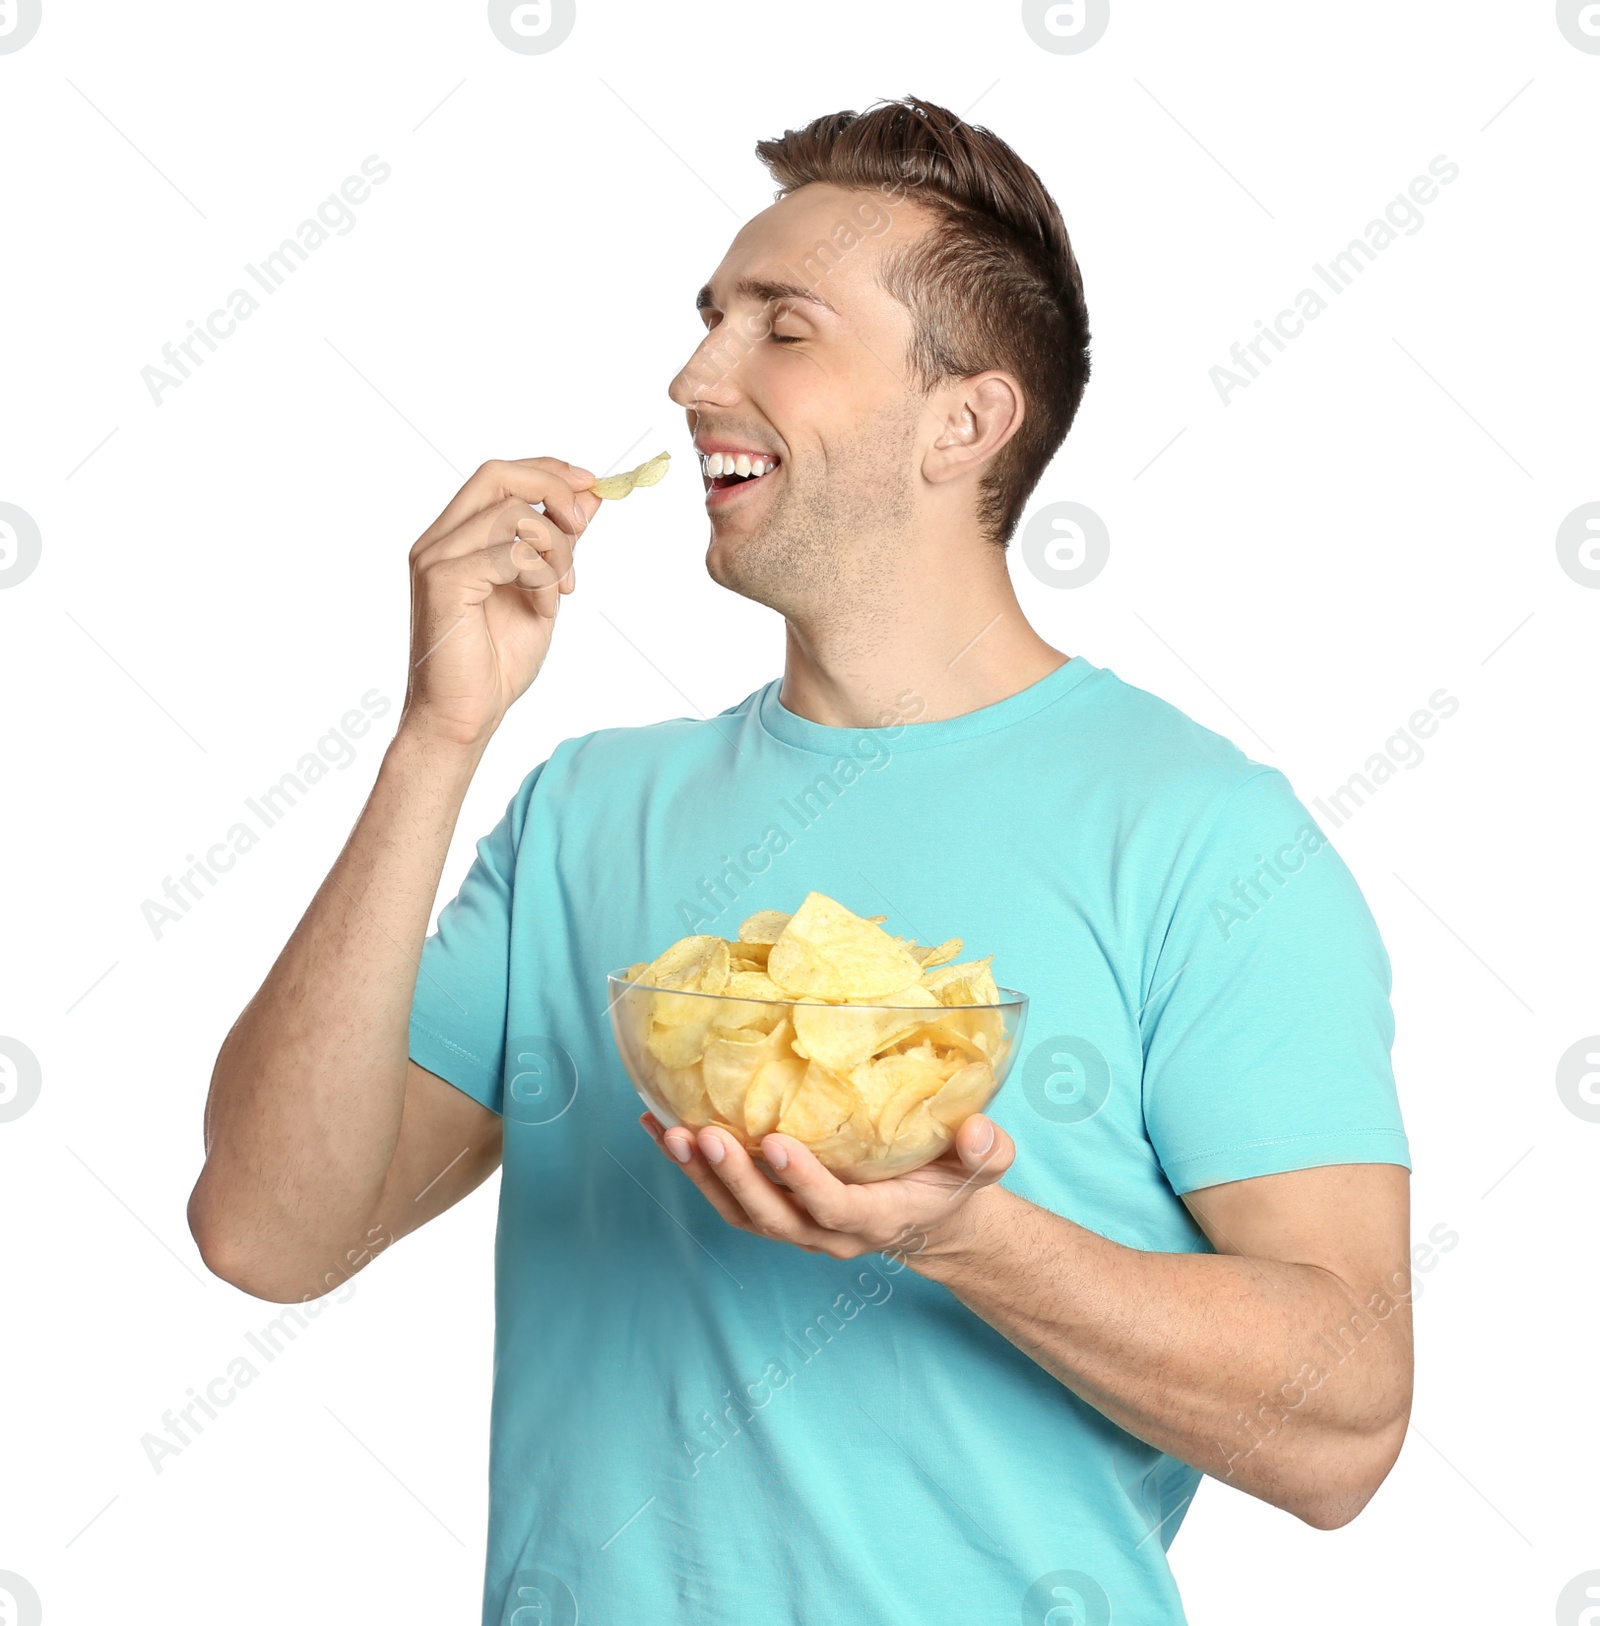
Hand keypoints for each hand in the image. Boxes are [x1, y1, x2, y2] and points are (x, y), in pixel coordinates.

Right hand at [401, 457, 599, 749]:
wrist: (465, 716)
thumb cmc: (496, 662)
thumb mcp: (542, 590)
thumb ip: (557, 544)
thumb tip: (588, 499)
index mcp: (456, 538)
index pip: (498, 476)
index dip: (546, 470)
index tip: (589, 483)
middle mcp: (438, 540)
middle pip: (497, 475)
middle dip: (551, 488)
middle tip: (582, 523)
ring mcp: (436, 558)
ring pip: (514, 516)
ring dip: (556, 551)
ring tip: (561, 591)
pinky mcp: (444, 581)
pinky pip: (510, 554)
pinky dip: (542, 578)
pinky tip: (543, 608)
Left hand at [640, 1111, 1014, 1265]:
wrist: (932, 1219)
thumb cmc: (954, 1182)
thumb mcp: (983, 1166)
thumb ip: (987, 1151)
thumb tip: (979, 1129)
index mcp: (877, 1217)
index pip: (835, 1208)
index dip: (804, 1182)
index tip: (775, 1144)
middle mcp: (827, 1232)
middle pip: (773, 1216)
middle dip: (736, 1179)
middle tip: (705, 1134)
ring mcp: (796, 1226)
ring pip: (740, 1212)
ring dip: (701, 1176)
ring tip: (669, 1131)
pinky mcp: (774, 1212)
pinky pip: (725, 1198)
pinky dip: (691, 1168)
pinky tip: (662, 1129)